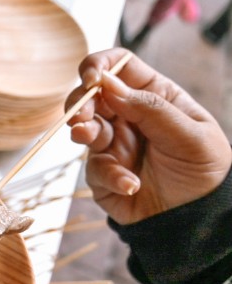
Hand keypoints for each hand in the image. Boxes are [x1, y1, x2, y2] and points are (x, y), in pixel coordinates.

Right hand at [65, 48, 231, 224]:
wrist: (198, 218)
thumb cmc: (204, 170)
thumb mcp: (189, 135)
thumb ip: (150, 108)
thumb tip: (108, 84)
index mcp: (153, 96)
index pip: (120, 67)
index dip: (100, 66)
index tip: (91, 80)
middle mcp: (128, 116)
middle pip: (91, 95)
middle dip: (80, 102)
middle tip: (81, 116)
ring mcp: (113, 144)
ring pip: (83, 128)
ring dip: (82, 131)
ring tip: (87, 138)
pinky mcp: (102, 173)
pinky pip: (94, 168)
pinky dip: (109, 175)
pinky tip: (131, 184)